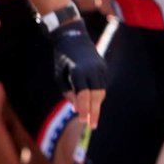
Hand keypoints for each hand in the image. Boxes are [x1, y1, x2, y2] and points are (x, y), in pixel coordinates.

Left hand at [44, 10, 107, 129]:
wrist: (74, 37)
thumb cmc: (63, 59)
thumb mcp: (59, 76)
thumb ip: (68, 92)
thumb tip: (77, 109)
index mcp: (78, 72)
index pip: (83, 95)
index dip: (84, 109)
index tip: (83, 121)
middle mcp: (92, 70)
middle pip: (95, 96)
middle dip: (94, 112)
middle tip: (92, 126)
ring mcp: (100, 69)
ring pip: (101, 92)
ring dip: (96, 105)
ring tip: (91, 118)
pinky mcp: (104, 68)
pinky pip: (102, 86)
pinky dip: (97, 95)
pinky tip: (93, 103)